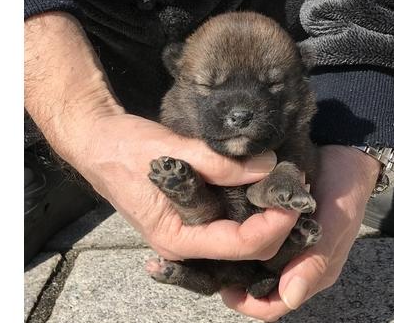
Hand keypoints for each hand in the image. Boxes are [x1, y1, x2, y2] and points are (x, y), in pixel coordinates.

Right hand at [76, 113, 303, 260]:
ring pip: (242, 241)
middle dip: (278, 224)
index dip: (274, 225)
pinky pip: (230, 226)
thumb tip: (268, 166)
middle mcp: (186, 244)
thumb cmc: (125, 149)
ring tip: (283, 186)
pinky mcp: (192, 219)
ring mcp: (189, 233)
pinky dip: (252, 212)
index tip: (293, 195)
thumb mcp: (172, 151)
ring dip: (268, 219)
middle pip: (247, 249)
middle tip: (294, 186)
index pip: (241, 245)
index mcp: (178, 238)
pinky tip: (263, 189)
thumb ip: (219, 162)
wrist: (99, 143)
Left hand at [220, 145, 380, 320]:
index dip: (249, 303)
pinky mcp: (286, 229)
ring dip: (240, 262)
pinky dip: (246, 240)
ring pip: (260, 267)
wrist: (348, 154)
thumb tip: (290, 297)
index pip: (276, 304)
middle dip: (239, 282)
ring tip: (219, 245)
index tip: (224, 288)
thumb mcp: (334, 221)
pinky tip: (231, 227)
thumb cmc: (345, 189)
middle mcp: (300, 264)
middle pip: (264, 288)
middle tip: (214, 263)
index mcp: (314, 271)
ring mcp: (293, 247)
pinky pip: (262, 244)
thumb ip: (316, 259)